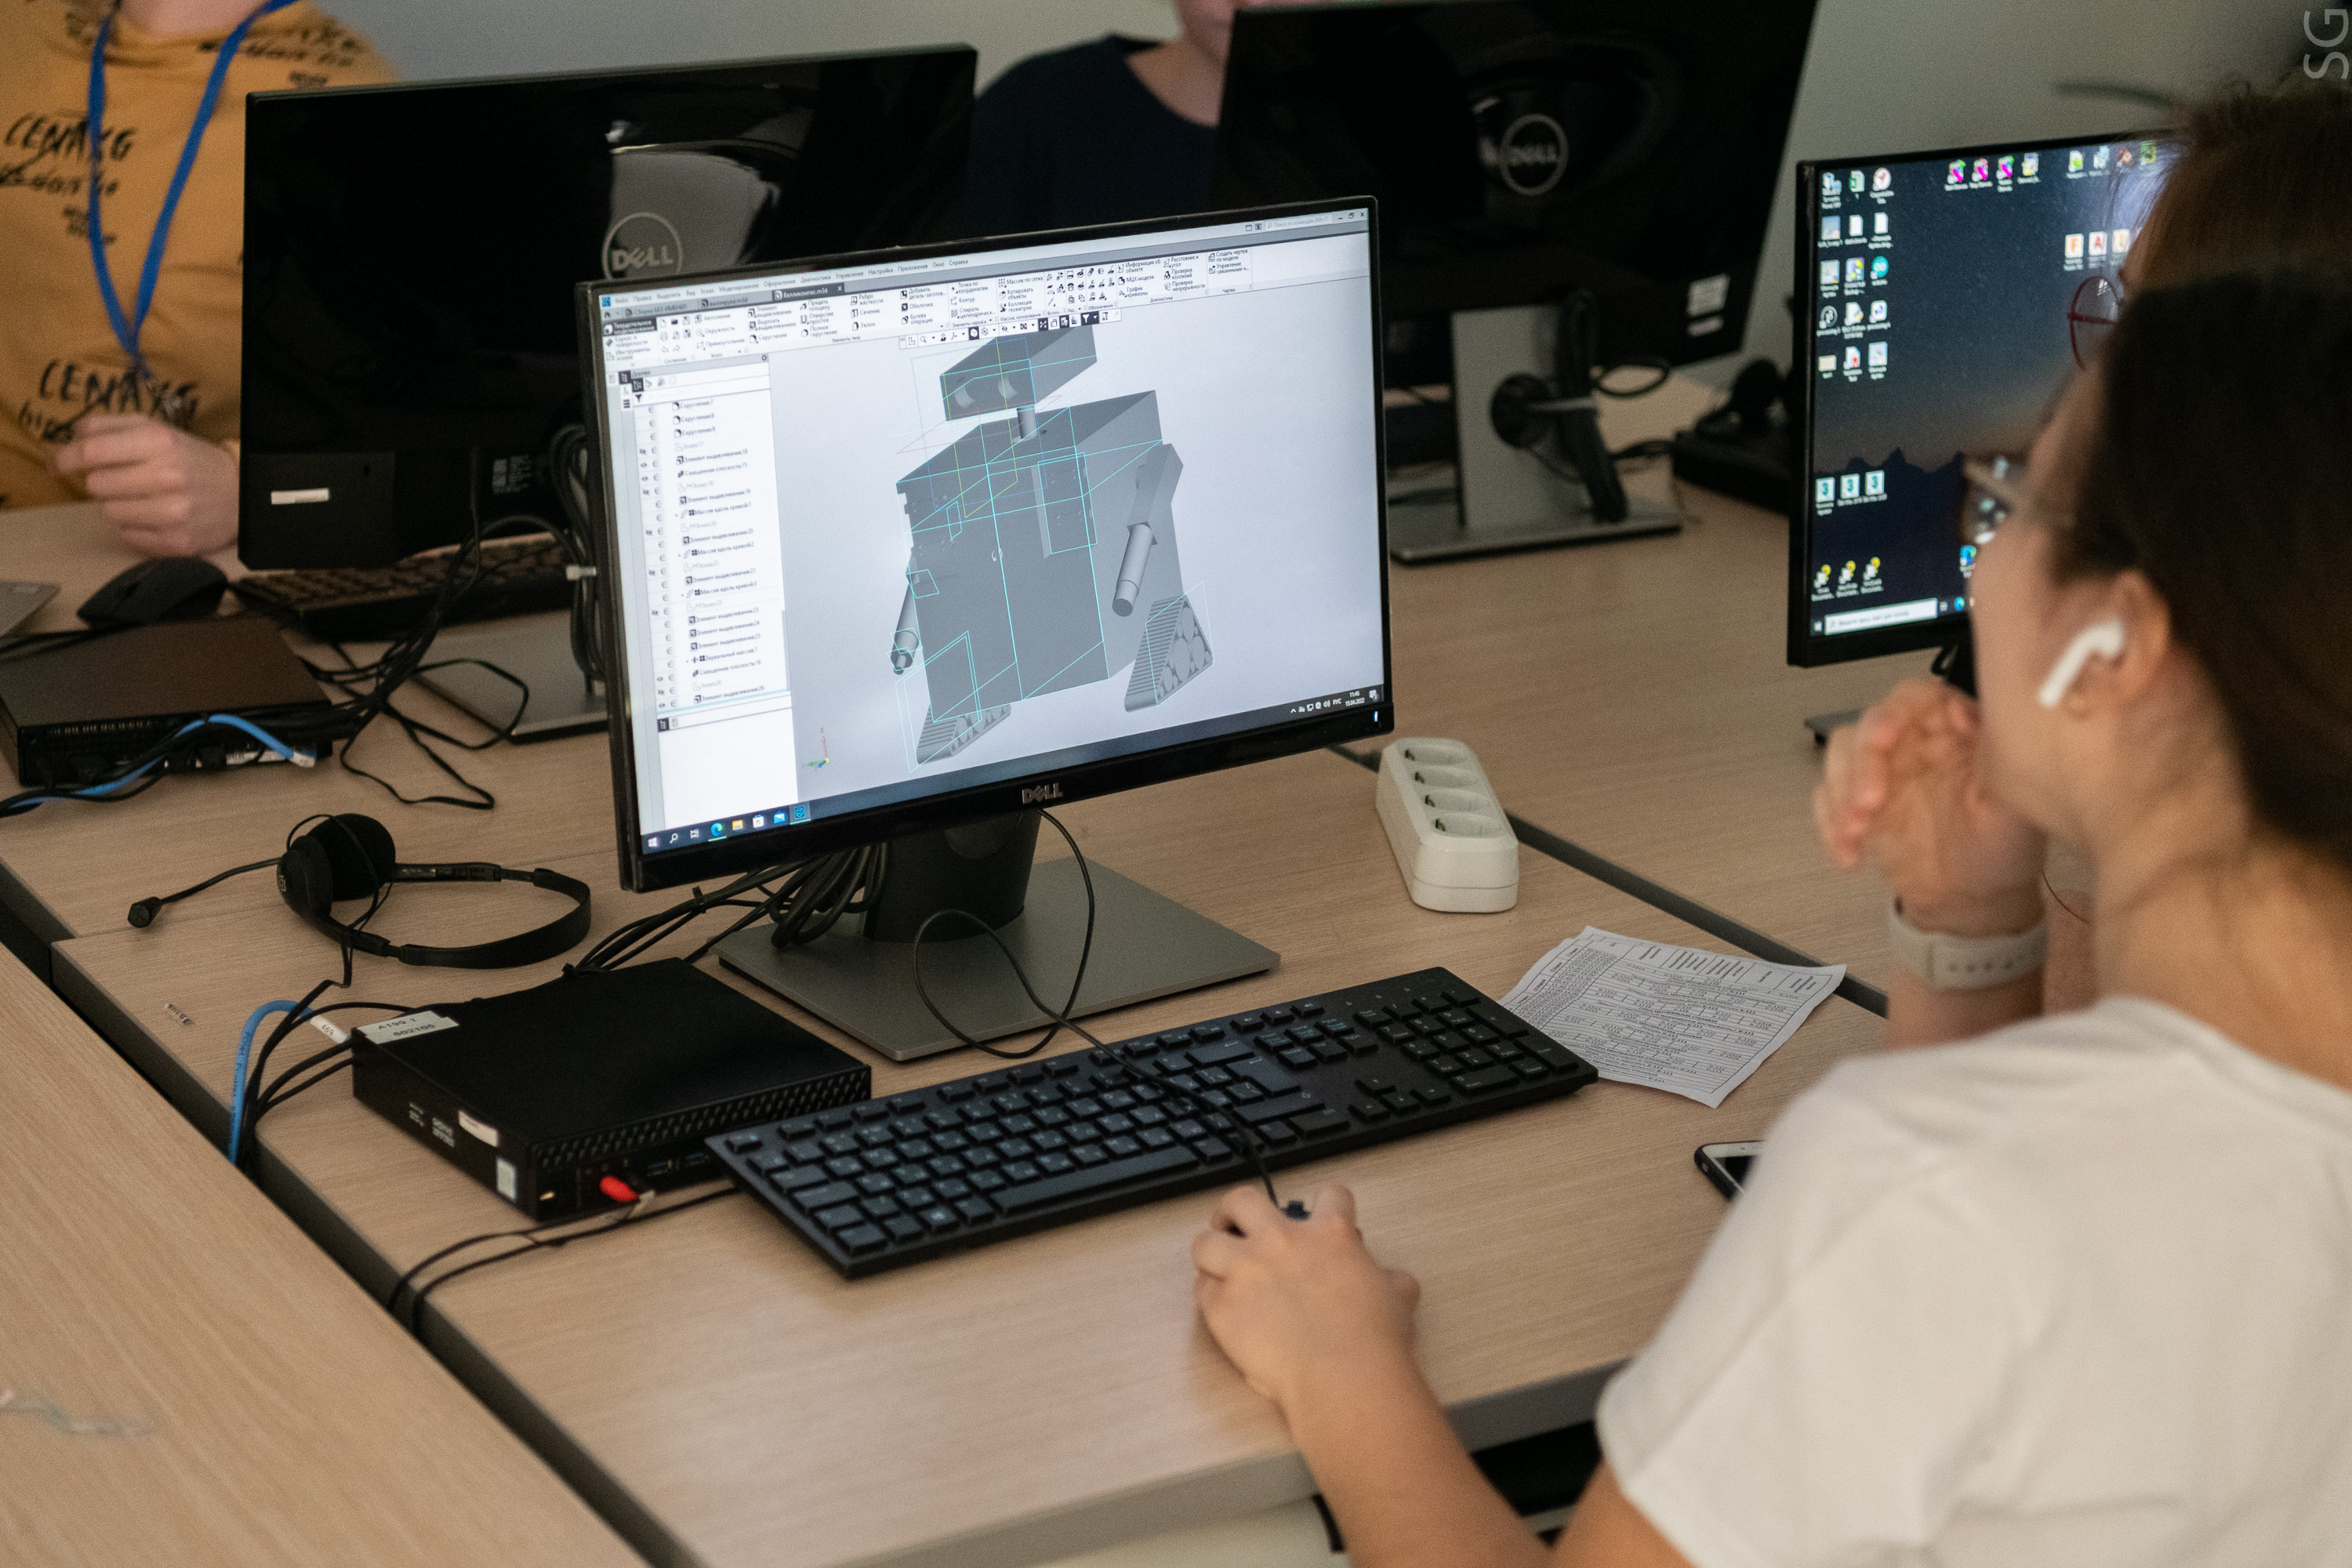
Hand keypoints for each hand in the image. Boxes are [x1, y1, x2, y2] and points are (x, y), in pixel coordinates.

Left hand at [51, 413, 237, 556]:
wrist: (242, 495)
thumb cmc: (190, 459)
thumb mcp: (154, 429)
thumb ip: (107, 427)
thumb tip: (67, 442)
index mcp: (158, 442)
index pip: (91, 452)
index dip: (65, 458)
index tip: (57, 464)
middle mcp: (166, 477)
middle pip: (96, 485)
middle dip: (103, 481)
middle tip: (125, 479)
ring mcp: (172, 513)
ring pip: (109, 512)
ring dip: (118, 505)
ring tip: (144, 499)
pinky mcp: (176, 542)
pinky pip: (127, 535)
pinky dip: (134, 527)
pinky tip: (155, 517)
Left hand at [1191, 1183, 1420, 1417]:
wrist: (1343, 1378)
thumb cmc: (1372, 1341)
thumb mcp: (1398, 1295)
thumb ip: (1388, 1277)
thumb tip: (1390, 1280)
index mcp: (1329, 1233)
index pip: (1328, 1194)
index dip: (1325, 1204)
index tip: (1317, 1219)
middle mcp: (1282, 1242)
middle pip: (1241, 1200)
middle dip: (1233, 1211)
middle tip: (1235, 1227)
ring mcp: (1246, 1271)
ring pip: (1204, 1242)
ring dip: (1212, 1253)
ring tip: (1218, 1268)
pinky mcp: (1222, 1307)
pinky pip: (1202, 1289)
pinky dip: (1211, 1296)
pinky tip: (1224, 1309)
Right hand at [1814, 679, 2044, 933]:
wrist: (1975, 900)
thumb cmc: (2002, 850)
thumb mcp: (2016, 808)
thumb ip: (1999, 758)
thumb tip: (1964, 711)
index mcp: (1954, 733)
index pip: (1916, 699)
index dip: (1894, 712)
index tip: (1884, 740)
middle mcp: (1914, 745)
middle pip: (1868, 727)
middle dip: (1860, 764)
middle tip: (1867, 804)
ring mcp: (1882, 773)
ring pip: (1840, 758)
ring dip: (1839, 794)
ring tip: (1856, 832)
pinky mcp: (1857, 805)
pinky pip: (1827, 800)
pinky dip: (1829, 826)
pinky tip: (1849, 853)